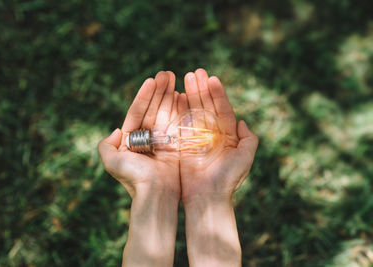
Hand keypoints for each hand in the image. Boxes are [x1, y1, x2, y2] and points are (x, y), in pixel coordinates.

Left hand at [98, 71, 179, 199]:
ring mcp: (162, 141)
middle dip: (160, 91)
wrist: (156, 194)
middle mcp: (147, 138)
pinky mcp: (176, 145)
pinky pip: (178, 123)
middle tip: (167, 73)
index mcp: (131, 140)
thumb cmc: (134, 177)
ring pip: (166, 112)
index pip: (137, 111)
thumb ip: (106, 145)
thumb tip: (116, 130)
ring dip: (170, 95)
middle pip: (153, 108)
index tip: (151, 80)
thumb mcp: (111, 161)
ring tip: (175, 77)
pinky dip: (181, 109)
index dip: (144, 95)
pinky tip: (183, 94)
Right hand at [180, 68, 258, 202]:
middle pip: (206, 107)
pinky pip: (180, 123)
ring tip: (186, 76)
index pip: (223, 110)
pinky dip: (179, 109)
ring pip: (193, 112)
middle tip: (195, 72)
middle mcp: (211, 135)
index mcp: (227, 136)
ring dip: (190, 94)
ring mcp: (196, 138)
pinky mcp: (182, 144)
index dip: (218, 94)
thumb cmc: (228, 179)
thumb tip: (244, 123)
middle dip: (201, 89)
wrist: (207, 198)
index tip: (212, 78)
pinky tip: (177, 95)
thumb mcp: (246, 158)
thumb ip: (249, 139)